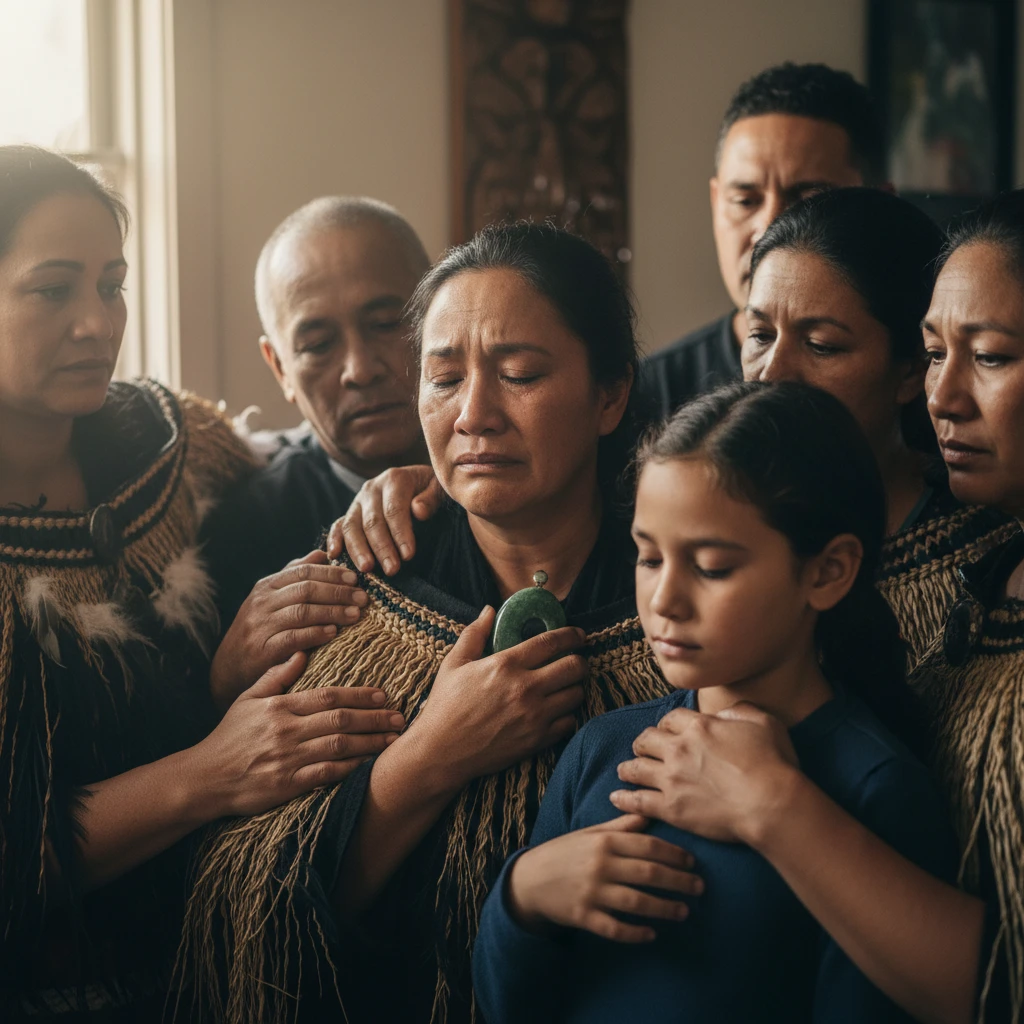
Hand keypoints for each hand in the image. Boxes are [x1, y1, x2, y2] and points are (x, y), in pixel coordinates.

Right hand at [193, 652, 405, 817]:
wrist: (204, 778)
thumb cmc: (229, 737)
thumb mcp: (248, 699)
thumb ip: (277, 676)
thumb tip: (301, 652)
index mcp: (280, 707)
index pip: (328, 696)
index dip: (359, 695)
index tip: (383, 695)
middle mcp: (287, 731)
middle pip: (340, 720)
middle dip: (374, 718)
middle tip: (400, 717)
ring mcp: (288, 758)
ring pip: (339, 747)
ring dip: (370, 742)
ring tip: (393, 739)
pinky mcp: (287, 784)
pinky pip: (326, 774)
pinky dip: (350, 768)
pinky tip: (369, 765)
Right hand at [210, 551, 368, 707]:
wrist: (229, 667)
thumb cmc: (260, 629)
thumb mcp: (273, 598)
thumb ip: (296, 576)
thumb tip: (322, 553)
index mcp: (267, 585)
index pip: (304, 571)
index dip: (332, 574)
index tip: (356, 578)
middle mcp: (262, 602)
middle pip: (306, 589)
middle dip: (338, 592)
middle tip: (363, 597)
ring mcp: (261, 625)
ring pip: (302, 611)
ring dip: (333, 612)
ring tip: (356, 614)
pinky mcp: (263, 649)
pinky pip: (293, 637)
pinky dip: (315, 633)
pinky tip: (333, 632)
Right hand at [326, 464, 442, 573]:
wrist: (421, 482)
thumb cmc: (434, 490)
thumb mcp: (440, 489)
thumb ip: (432, 498)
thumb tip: (418, 510)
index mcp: (395, 479)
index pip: (395, 509)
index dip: (400, 533)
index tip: (408, 555)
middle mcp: (372, 488)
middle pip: (372, 521)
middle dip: (382, 547)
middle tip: (392, 570)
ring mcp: (358, 501)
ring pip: (352, 526)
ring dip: (358, 549)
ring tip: (367, 569)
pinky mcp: (351, 514)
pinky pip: (338, 526)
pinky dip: (334, 540)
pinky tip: (334, 556)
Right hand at [408, 606, 586, 788]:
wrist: (441, 752)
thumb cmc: (445, 706)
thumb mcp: (454, 664)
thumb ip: (474, 634)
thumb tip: (489, 610)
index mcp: (505, 665)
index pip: (552, 642)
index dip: (571, 635)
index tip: (578, 635)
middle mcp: (525, 688)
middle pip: (574, 667)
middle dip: (579, 660)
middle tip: (575, 661)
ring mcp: (534, 716)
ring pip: (576, 694)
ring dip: (574, 687)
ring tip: (565, 686)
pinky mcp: (537, 740)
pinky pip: (570, 722)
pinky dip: (568, 715)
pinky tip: (557, 711)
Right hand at [507, 815, 701, 941]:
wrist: (529, 879)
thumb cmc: (565, 853)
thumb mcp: (590, 834)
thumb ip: (620, 826)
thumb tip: (648, 814)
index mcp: (605, 841)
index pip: (648, 846)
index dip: (675, 854)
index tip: (693, 862)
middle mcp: (600, 865)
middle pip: (649, 873)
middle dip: (678, 881)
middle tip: (699, 888)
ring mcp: (592, 892)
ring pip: (636, 902)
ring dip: (664, 908)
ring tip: (684, 911)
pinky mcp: (583, 916)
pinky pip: (614, 928)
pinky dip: (635, 933)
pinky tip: (651, 934)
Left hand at [610, 702, 799, 844]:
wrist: (771, 804)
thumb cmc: (773, 764)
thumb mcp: (762, 722)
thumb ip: (740, 712)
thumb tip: (725, 714)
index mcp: (699, 727)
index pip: (669, 719)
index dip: (666, 725)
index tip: (665, 731)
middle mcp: (679, 749)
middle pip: (646, 740)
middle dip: (643, 743)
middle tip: (642, 749)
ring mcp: (672, 779)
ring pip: (636, 768)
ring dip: (629, 767)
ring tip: (624, 770)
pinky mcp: (671, 807)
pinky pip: (637, 800)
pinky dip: (624, 798)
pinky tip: (616, 797)